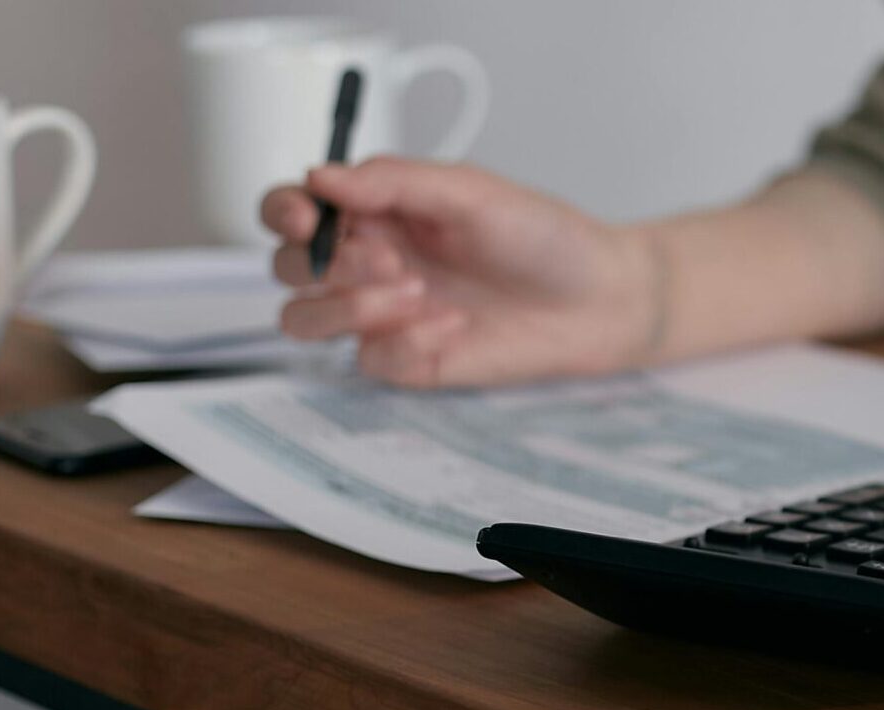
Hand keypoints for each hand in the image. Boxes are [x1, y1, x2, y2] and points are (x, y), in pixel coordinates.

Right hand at [262, 156, 660, 386]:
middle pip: (287, 266)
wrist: (600, 300)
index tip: (307, 216)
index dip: (284, 212)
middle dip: (325, 263)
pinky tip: (455, 327)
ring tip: (415, 291)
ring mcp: (383, 315)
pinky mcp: (408, 361)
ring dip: (346, 306)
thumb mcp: (470, 192)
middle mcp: (370, 261)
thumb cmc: (544, 239)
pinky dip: (404, 342)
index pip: (293, 209)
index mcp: (377, 211)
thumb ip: (394, 180)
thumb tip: (321, 175)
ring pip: (304, 318)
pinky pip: (369, 360)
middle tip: (392, 259)